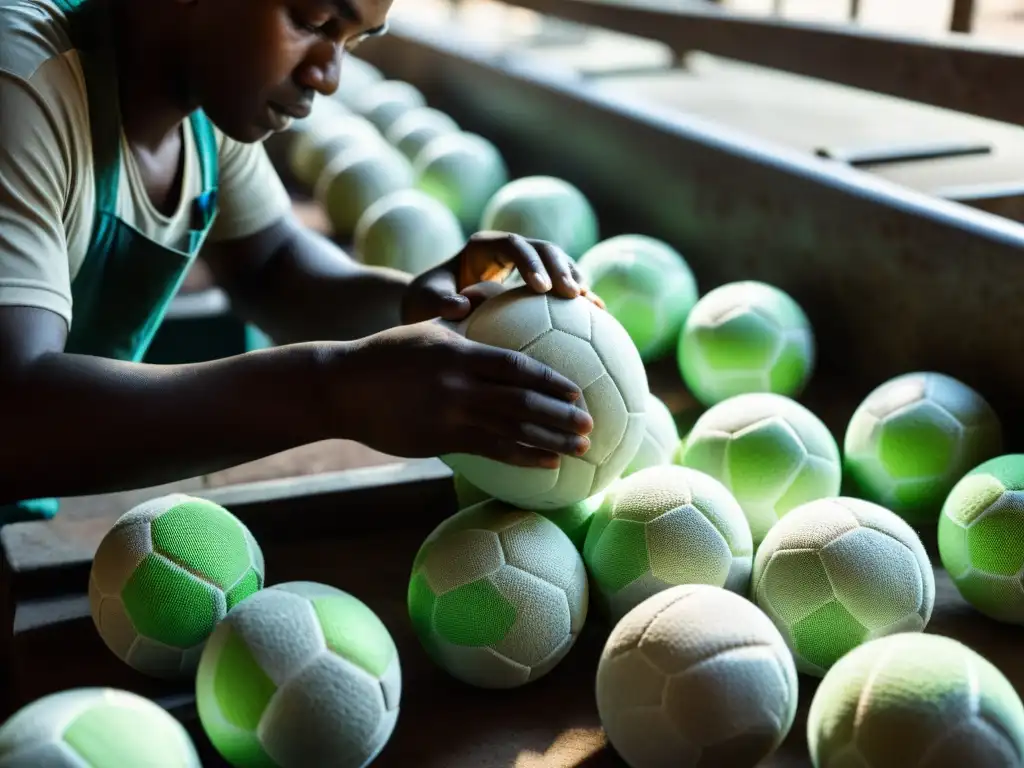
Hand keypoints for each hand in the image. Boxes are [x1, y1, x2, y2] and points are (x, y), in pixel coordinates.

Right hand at [336, 321, 593, 466]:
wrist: (341, 387)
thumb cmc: (386, 355)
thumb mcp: (424, 328)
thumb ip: (459, 319)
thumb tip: (485, 294)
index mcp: (460, 352)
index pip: (517, 365)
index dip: (552, 379)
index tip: (579, 390)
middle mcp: (460, 383)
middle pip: (523, 400)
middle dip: (562, 414)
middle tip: (591, 424)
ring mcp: (450, 414)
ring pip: (511, 428)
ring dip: (550, 439)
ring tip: (580, 447)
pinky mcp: (441, 438)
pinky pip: (490, 450)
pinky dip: (522, 456)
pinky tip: (546, 462)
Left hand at [401, 231, 603, 324]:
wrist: (433, 307)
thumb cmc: (427, 303)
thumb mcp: (426, 301)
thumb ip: (439, 302)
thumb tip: (460, 308)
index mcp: (482, 247)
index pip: (511, 245)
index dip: (529, 262)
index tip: (540, 288)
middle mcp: (507, 250)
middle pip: (541, 248)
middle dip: (559, 267)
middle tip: (572, 293)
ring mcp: (525, 264)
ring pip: (558, 262)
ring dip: (575, 278)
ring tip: (589, 303)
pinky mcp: (536, 281)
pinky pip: (561, 283)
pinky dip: (578, 295)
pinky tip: (598, 314)